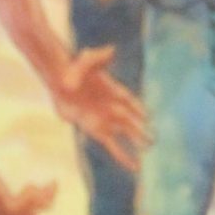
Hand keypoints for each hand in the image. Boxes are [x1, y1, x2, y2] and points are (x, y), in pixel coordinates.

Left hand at [47, 44, 149, 171]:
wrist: (61, 80)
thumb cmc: (75, 68)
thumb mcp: (87, 60)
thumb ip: (99, 57)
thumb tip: (111, 50)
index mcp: (114, 91)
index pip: (129, 101)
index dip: (138, 109)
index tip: (147, 117)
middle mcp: (113, 107)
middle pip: (129, 121)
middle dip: (140, 131)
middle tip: (153, 140)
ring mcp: (105, 119)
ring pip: (123, 135)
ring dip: (134, 145)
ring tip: (146, 155)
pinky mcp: (95, 129)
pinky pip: (111, 144)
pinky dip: (121, 155)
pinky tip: (132, 165)